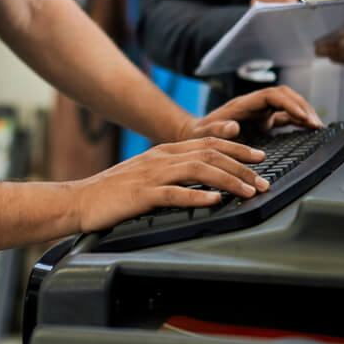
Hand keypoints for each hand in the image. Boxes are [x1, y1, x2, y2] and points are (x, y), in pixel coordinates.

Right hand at [72, 137, 269, 234]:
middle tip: (263, 179)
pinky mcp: (141, 195)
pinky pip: (174, 193)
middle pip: (209, 154)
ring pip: (198, 170)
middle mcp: (160, 158)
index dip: (235, 147)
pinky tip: (215, 200)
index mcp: (163, 151)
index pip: (207, 143)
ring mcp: (151, 175)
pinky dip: (197, 195)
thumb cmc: (114, 193)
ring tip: (248, 190)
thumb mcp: (147, 175)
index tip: (258, 156)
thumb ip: (173, 173)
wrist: (80, 200)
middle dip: (241, 165)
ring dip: (228, 180)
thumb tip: (203, 180)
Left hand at [186, 85, 323, 136]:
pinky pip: (287, 118)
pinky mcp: (264, 123)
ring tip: (318, 128)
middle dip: (302, 107)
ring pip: (289, 105)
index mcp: (243, 104)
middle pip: (285, 97)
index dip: (288, 103)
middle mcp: (255, 106)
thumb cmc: (199, 134)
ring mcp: (261, 113)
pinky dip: (300, 122)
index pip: (272, 95)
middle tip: (316, 124)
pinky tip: (311, 130)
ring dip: (304, 113)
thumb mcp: (204, 134)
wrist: (195, 136)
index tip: (301, 116)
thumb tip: (233, 127)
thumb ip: (216, 130)